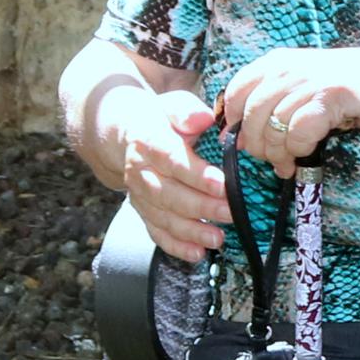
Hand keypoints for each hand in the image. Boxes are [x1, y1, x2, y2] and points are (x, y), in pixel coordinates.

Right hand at [105, 89, 230, 261]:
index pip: (173, 160)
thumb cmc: (162, 120)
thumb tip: (202, 119)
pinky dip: (176, 246)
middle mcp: (139, 171)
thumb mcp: (173, 105)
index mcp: (148, 141)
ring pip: (164, 217)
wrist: (128, 135)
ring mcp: (139, 195)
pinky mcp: (142, 212)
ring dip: (191, 231)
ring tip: (218, 238)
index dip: (197, 175)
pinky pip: (156, 233)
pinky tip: (197, 254)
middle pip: (170, 194)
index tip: (223, 185)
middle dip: (202, 207)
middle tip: (232, 213)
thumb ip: (187, 111)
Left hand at [214, 46, 359, 175]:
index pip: (235, 92)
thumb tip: (235, 137)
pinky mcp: (331, 97)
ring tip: (290, 163)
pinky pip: (300, 131)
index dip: (233, 122)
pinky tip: (308, 151)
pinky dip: (299, 148)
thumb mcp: (300, 86)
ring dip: (279, 154)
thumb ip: (269, 103)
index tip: (242, 142)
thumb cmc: (344, 89)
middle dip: (257, 146)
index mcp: (276, 62)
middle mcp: (289, 68)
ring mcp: (310, 81)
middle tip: (271, 161)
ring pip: (275, 127)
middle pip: (252, 115)